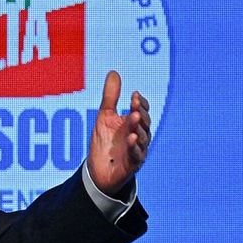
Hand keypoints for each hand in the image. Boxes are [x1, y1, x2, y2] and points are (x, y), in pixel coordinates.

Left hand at [87, 70, 150, 195]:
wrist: (98, 170)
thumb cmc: (105, 143)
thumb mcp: (105, 117)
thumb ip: (111, 97)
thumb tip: (113, 72)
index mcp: (134, 123)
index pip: (142, 110)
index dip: (139, 103)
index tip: (134, 95)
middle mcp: (139, 135)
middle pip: (144, 122)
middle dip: (140, 113)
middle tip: (134, 105)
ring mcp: (137, 150)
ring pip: (143, 138)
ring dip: (139, 128)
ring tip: (133, 118)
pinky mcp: (132, 164)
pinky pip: (136, 155)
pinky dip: (135, 146)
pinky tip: (132, 138)